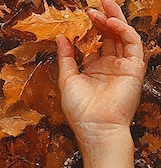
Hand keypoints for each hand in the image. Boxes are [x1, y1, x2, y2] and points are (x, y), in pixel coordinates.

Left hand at [56, 0, 145, 149]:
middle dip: (104, 19)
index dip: (90, 29)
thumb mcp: (67, 80)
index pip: (96, 43)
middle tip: (95, 5)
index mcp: (94, 70)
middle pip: (110, 36)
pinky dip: (123, 29)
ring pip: (122, 35)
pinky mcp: (134, 67)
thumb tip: (61, 38)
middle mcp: (110, 66)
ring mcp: (123, 66)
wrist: (95, 127)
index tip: (82, 17)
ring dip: (114, 19)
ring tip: (104, 5)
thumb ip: (66, 58)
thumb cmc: (80, 111)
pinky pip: (132, 42)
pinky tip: (111, 22)